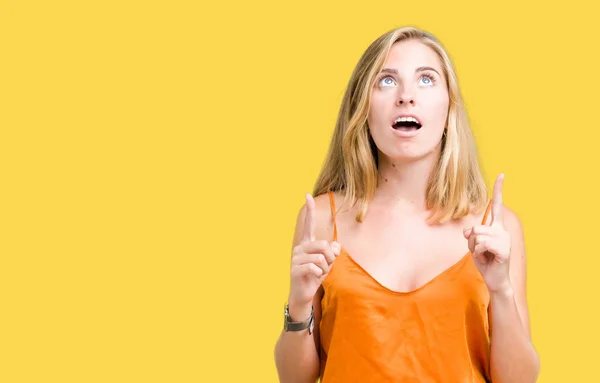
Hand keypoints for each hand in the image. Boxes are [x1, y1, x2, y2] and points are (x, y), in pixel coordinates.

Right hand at [288, 194, 339, 317]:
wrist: (304, 293)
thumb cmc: (315, 275)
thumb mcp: (328, 263)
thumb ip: (333, 252)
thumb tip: (335, 246)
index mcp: (307, 243)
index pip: (309, 225)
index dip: (309, 210)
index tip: (307, 195)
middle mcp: (300, 247)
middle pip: (324, 245)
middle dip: (330, 258)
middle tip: (326, 266)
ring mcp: (296, 258)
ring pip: (321, 257)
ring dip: (325, 268)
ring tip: (319, 273)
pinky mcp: (295, 268)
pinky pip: (315, 267)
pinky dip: (319, 274)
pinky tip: (313, 277)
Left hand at [463, 174, 511, 294]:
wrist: (495, 280)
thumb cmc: (485, 261)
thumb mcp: (474, 245)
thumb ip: (471, 235)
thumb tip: (470, 231)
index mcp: (496, 227)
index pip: (497, 206)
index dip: (498, 190)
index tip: (502, 174)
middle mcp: (502, 231)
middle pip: (476, 228)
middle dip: (471, 242)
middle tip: (480, 252)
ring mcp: (505, 240)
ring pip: (477, 237)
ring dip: (475, 249)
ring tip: (484, 256)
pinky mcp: (504, 250)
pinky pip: (482, 245)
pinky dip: (479, 254)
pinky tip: (488, 260)